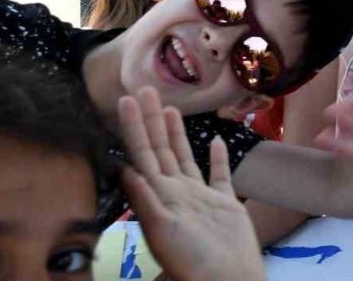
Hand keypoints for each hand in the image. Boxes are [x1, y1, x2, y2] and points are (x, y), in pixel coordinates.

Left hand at [118, 88, 263, 280]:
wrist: (227, 280)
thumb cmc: (194, 261)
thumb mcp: (163, 230)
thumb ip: (145, 200)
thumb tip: (125, 168)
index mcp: (159, 196)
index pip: (142, 154)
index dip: (134, 127)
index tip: (127, 100)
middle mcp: (175, 193)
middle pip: (160, 149)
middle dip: (151, 120)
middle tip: (146, 90)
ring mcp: (200, 198)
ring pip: (184, 157)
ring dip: (176, 133)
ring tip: (169, 108)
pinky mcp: (224, 204)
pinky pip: (219, 175)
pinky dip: (218, 157)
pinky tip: (217, 139)